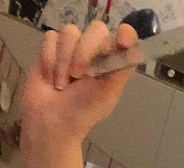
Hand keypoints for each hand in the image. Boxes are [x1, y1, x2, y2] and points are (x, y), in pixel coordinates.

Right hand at [21, 20, 137, 147]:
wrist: (52, 122)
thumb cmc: (82, 112)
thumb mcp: (107, 95)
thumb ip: (120, 71)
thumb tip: (133, 49)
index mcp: (112, 62)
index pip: (126, 38)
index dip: (127, 34)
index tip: (122, 40)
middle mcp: (95, 50)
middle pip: (96, 29)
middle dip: (84, 51)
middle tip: (77, 75)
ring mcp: (73, 47)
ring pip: (70, 32)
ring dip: (64, 60)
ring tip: (62, 83)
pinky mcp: (51, 47)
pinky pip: (51, 38)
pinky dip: (50, 59)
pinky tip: (51, 77)